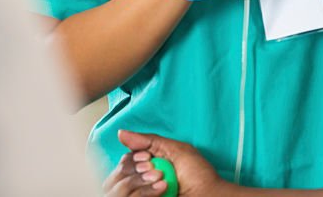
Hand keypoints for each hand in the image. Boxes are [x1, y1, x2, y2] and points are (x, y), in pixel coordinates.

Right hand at [103, 129, 222, 196]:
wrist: (208, 194)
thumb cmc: (197, 175)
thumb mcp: (175, 150)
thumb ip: (148, 141)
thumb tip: (122, 133)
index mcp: (145, 168)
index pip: (122, 163)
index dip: (132, 159)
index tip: (148, 158)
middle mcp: (138, 184)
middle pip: (114, 177)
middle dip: (135, 171)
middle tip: (157, 172)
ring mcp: (138, 195)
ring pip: (118, 191)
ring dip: (141, 183)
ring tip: (163, 183)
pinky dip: (145, 194)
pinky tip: (162, 192)